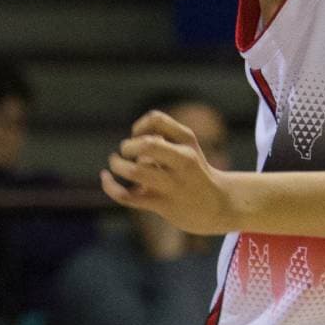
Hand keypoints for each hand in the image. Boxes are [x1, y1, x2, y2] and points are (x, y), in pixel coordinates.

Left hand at [101, 110, 239, 233]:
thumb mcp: (188, 147)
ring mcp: (173, 184)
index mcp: (188, 140)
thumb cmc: (195, 173)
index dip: (139, 126)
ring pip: (135, 170)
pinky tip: (105, 178)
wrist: (219, 205)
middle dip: (128, 146)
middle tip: (125, 153)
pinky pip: (127, 196)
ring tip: (115, 165)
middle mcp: (183, 160)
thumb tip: (133, 141)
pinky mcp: (162, 205)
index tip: (138, 136)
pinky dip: (110, 186)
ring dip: (118, 165)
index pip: (156, 119)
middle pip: (147, 145)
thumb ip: (162, 138)